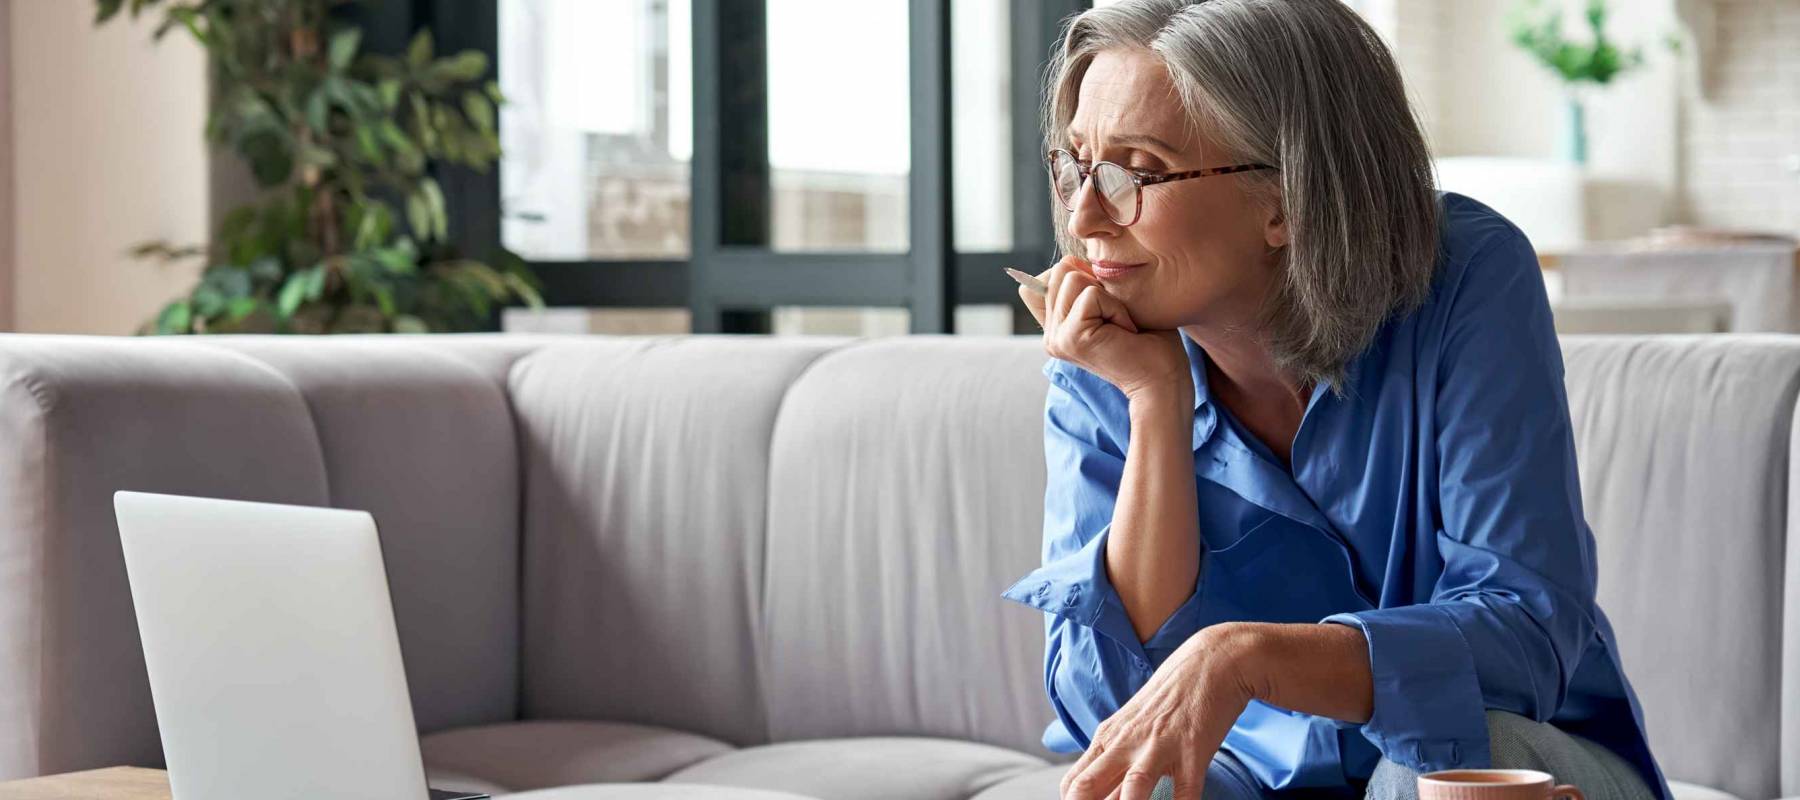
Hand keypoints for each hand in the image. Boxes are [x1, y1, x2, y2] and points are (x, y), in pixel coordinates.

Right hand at [1020, 256, 1191, 402]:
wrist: (1163, 380)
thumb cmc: (1148, 342)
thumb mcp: (1111, 304)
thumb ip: (1084, 286)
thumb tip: (1071, 261)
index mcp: (1056, 328)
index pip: (1041, 280)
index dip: (1076, 277)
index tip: (1105, 308)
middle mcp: (1050, 335)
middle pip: (1060, 270)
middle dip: (1097, 284)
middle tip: (1117, 318)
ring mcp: (1056, 338)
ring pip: (1073, 277)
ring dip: (1108, 296)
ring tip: (1121, 325)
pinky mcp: (1071, 338)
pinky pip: (1091, 294)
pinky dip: (1116, 307)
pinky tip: (1125, 331)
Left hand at [1058, 624, 1259, 799]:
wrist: (1212, 661)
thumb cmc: (1171, 698)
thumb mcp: (1134, 727)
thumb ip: (1117, 765)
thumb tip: (1103, 798)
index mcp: (1108, 739)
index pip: (1072, 783)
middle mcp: (1126, 743)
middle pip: (1086, 787)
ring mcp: (1159, 747)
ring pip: (1132, 791)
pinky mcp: (1193, 751)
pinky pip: (1185, 793)